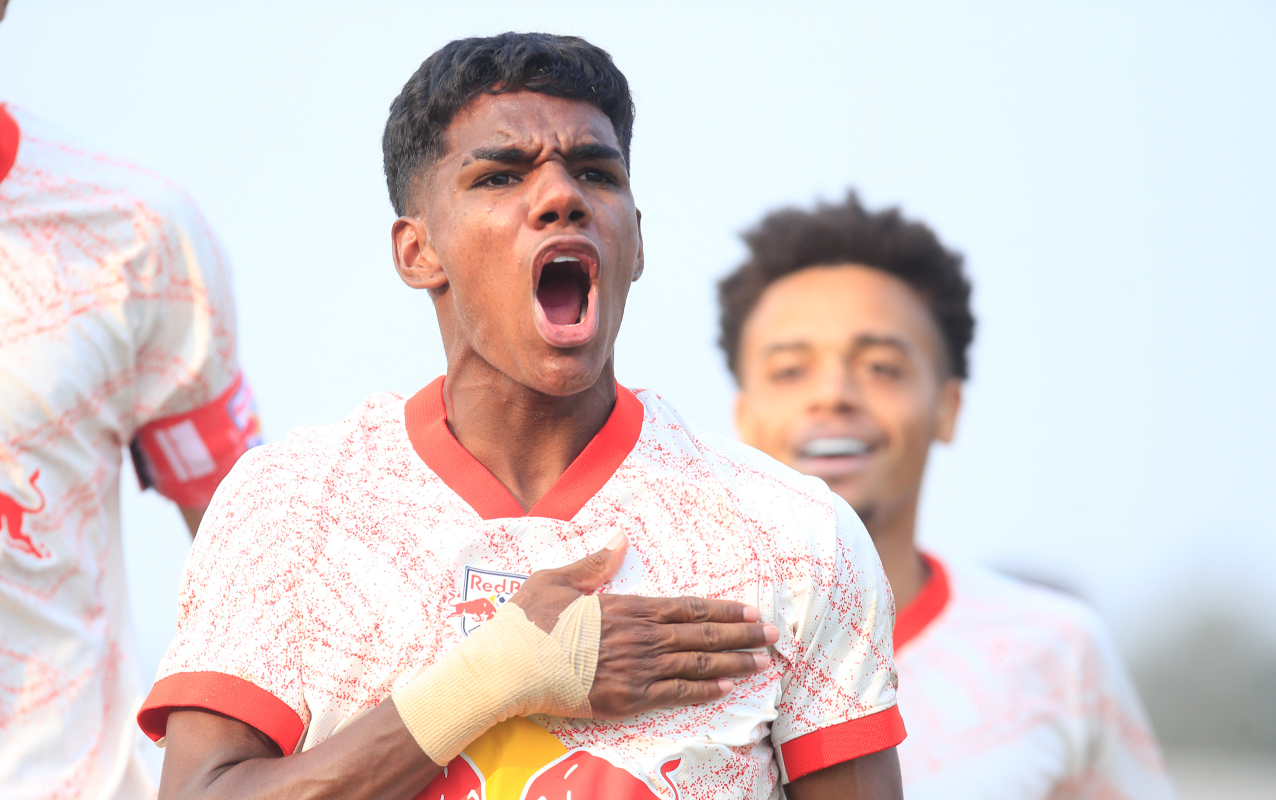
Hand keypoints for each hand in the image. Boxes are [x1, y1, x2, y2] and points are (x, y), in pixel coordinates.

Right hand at [509, 532, 778, 718]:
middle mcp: (639, 638)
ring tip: (762, 662)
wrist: (509, 669)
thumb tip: (619, 536)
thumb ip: (593, 561)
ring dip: (733, 662)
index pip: (687, 607)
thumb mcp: (556, 579)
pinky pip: (674, 694)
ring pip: (696, 665)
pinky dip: (703, 690)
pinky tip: (726, 688)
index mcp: (626, 607)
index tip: (751, 610)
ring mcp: (635, 670)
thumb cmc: (528, 622)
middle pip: (701, 635)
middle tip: (773, 635)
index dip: (723, 609)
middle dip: (741, 634)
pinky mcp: (626, 699)